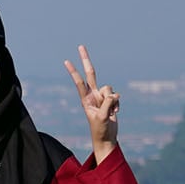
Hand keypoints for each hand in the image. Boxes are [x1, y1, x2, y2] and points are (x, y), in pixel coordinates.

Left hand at [65, 45, 119, 161]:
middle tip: (80, 45)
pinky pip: (117, 96)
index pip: (79, 82)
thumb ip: (107, 104)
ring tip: (109, 112)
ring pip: (109, 88)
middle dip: (86, 59)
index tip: (66, 61)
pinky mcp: (110, 99)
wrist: (106, 138)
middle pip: (91, 73)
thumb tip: (114, 94)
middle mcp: (92, 95)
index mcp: (85, 99)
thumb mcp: (102, 117)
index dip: (74, 72)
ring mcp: (101, 96)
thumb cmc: (100, 129)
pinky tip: (114, 113)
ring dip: (112, 100)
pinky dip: (117, 104)